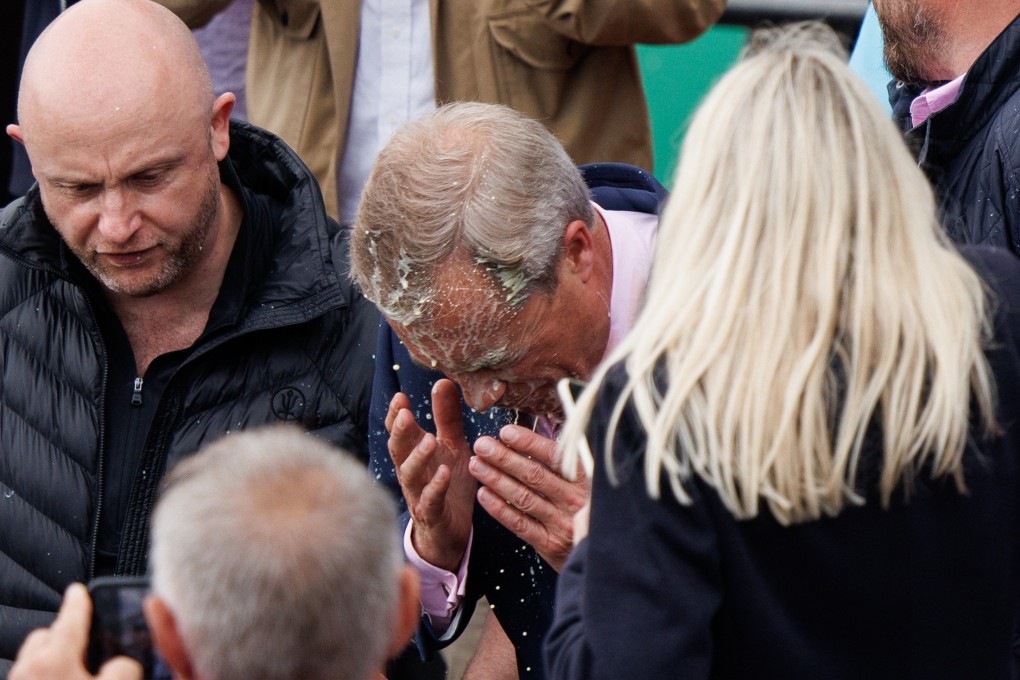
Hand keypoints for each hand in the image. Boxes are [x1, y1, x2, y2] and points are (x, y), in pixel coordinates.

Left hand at [10, 583, 141, 679]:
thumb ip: (123, 669)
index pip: (69, 619)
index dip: (78, 601)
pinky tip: (63, 679)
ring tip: (76, 668)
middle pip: (46, 635)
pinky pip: (30, 675)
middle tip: (85, 642)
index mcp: (54, 661)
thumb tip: (124, 663)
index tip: (79, 590)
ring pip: (35, 656)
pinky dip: (45, 673)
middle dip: (63, 632)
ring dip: (53, 656)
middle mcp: (29, 670)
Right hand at [386, 379, 477, 570]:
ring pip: (410, 475)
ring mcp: (419, 494)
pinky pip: (430, 501)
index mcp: (414, 453)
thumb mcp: (451, 445)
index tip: (399, 398)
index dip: (396, 416)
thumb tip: (443, 381)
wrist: (451, 531)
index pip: (399, 432)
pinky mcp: (433, 514)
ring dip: (417, 457)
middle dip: (399, 432)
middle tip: (404, 413)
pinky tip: (444, 473)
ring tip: (430, 440)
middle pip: (398, 450)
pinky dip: (435, 487)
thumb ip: (446, 416)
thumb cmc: (447, 483)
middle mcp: (411, 472)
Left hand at [469, 424, 589, 571]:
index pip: (554, 457)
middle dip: (504, 458)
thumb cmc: (590, 510)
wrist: (603, 551)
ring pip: (523, 497)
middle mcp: (574, 501)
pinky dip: (499, 508)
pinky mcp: (549, 544)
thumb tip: (547, 432)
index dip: (529, 443)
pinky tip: (483, 494)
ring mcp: (561, 523)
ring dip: (496, 479)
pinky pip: (519, 524)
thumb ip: (570, 461)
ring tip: (477, 464)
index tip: (507, 432)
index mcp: (585, 480)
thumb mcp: (591, 482)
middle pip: (534, 475)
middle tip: (482, 445)